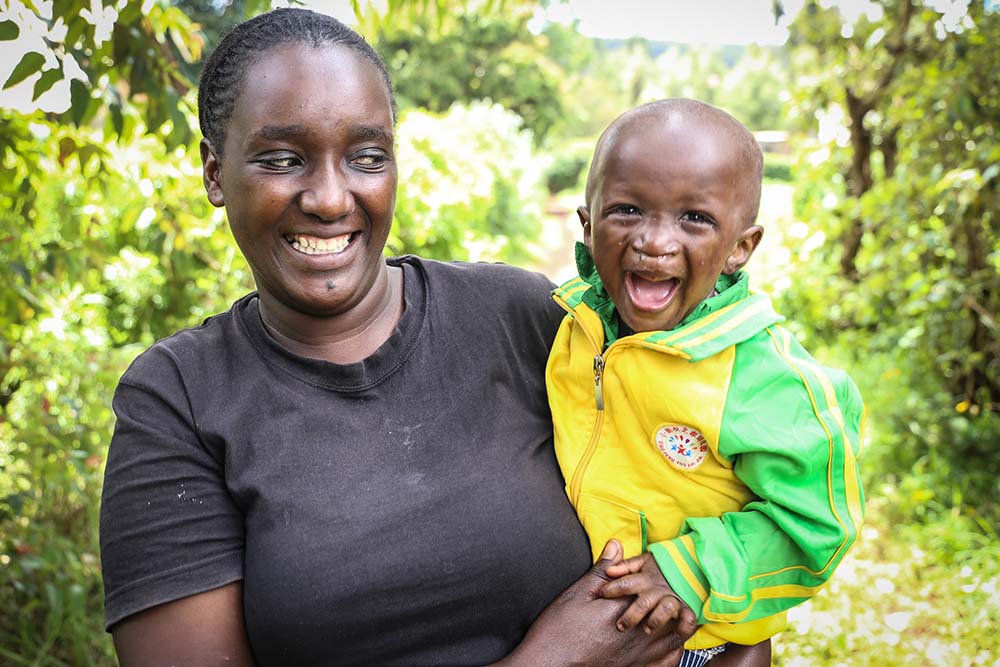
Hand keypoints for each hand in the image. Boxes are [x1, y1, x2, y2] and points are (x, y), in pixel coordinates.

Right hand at [495, 540, 686, 666]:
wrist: (549, 661)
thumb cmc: (560, 628)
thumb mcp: (579, 592)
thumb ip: (602, 570)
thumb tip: (616, 546)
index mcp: (625, 607)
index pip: (653, 588)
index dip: (651, 579)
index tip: (645, 575)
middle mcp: (638, 632)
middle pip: (670, 611)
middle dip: (669, 599)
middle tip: (660, 591)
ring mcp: (639, 654)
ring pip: (674, 636)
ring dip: (676, 622)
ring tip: (670, 613)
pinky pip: (668, 660)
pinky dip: (674, 649)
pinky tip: (667, 641)